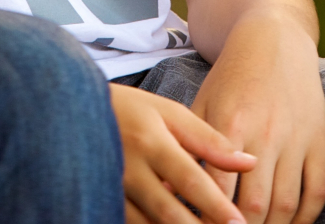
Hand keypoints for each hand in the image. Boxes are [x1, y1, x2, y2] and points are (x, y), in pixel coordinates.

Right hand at [114, 82, 257, 223]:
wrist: (75, 112)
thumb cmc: (133, 111)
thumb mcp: (171, 114)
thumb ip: (210, 140)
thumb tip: (249, 162)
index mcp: (152, 142)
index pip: (189, 179)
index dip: (215, 205)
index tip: (239, 223)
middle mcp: (130, 170)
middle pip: (169, 211)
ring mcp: (112, 190)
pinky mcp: (103, 202)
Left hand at [188, 17, 324, 223]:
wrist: (275, 38)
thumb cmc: (231, 78)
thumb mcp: (201, 105)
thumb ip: (187, 149)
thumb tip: (164, 189)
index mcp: (231, 125)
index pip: (217, 188)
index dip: (209, 216)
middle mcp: (265, 134)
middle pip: (254, 205)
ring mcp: (296, 139)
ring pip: (286, 204)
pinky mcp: (319, 140)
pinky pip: (317, 190)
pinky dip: (305, 217)